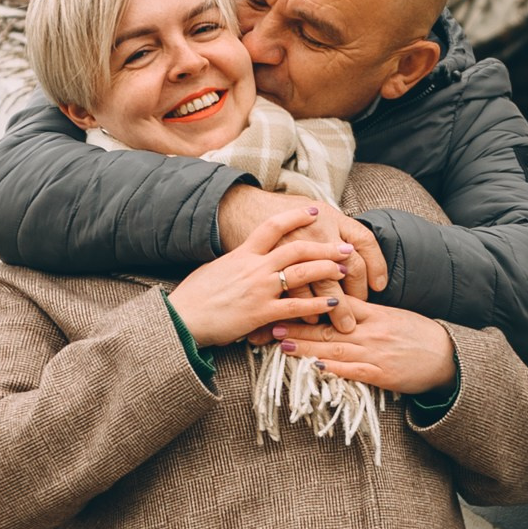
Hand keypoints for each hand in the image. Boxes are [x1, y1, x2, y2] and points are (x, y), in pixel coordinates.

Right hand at [169, 205, 352, 349]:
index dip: (295, 216)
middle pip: (296, 248)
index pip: (273, 226)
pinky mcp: (261, 313)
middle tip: (345, 246)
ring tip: (345, 270)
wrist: (181, 317)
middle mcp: (254, 267)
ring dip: (327, 269)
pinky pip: (296, 306)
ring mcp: (259, 289)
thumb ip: (234, 262)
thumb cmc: (194, 296)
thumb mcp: (214, 269)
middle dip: (324, 245)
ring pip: (301, 273)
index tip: (314, 210)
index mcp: (242, 254)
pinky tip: (333, 303)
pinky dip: (317, 304)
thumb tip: (242, 258)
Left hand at [272, 302, 456, 396]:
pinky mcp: (382, 374)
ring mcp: (376, 352)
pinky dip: (334, 369)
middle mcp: (372, 330)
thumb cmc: (417, 335)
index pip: (336, 302)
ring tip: (283, 343)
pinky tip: (314, 367)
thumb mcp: (391, 315)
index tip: (286, 298)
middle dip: (298, 325)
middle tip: (271, 322)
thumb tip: (333, 302)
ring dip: (307, 346)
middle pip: (329, 325)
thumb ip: (363, 310)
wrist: (447, 357)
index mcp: (374, 313)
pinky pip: (354, 371)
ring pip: (336, 348)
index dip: (309, 300)